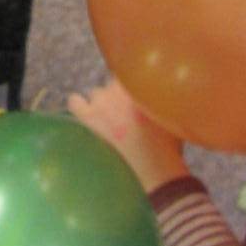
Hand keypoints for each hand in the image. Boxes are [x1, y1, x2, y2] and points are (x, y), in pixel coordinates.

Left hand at [67, 79, 187, 192]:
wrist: (153, 168)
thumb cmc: (167, 148)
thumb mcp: (171, 118)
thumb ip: (163, 102)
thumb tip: (163, 96)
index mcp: (140, 86)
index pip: (129, 77)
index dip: (130, 92)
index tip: (133, 104)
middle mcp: (120, 88)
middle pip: (113, 86)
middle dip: (117, 100)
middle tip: (124, 119)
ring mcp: (102, 101)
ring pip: (97, 94)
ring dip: (101, 105)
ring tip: (109, 124)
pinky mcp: (87, 117)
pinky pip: (75, 101)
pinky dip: (79, 107)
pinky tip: (86, 119)